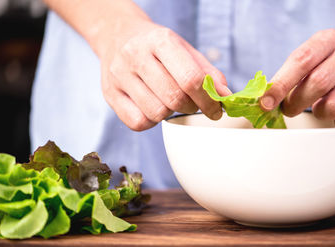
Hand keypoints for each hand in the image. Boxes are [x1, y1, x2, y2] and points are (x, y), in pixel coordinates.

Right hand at [100, 20, 228, 130]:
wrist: (118, 35)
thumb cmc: (156, 46)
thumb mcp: (185, 50)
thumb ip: (207, 72)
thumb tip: (225, 96)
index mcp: (160, 41)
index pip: (190, 78)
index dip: (208, 100)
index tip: (216, 110)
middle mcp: (136, 56)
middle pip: (174, 98)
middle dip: (191, 107)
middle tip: (192, 103)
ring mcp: (119, 76)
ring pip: (156, 113)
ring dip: (170, 114)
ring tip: (169, 101)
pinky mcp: (109, 94)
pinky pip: (138, 122)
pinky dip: (151, 121)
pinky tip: (152, 107)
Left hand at [260, 29, 334, 126]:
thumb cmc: (321, 66)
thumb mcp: (302, 63)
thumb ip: (284, 79)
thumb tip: (263, 102)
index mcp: (328, 40)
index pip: (302, 61)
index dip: (281, 85)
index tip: (266, 103)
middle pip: (318, 84)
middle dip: (296, 103)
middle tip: (289, 109)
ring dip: (320, 113)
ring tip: (319, 106)